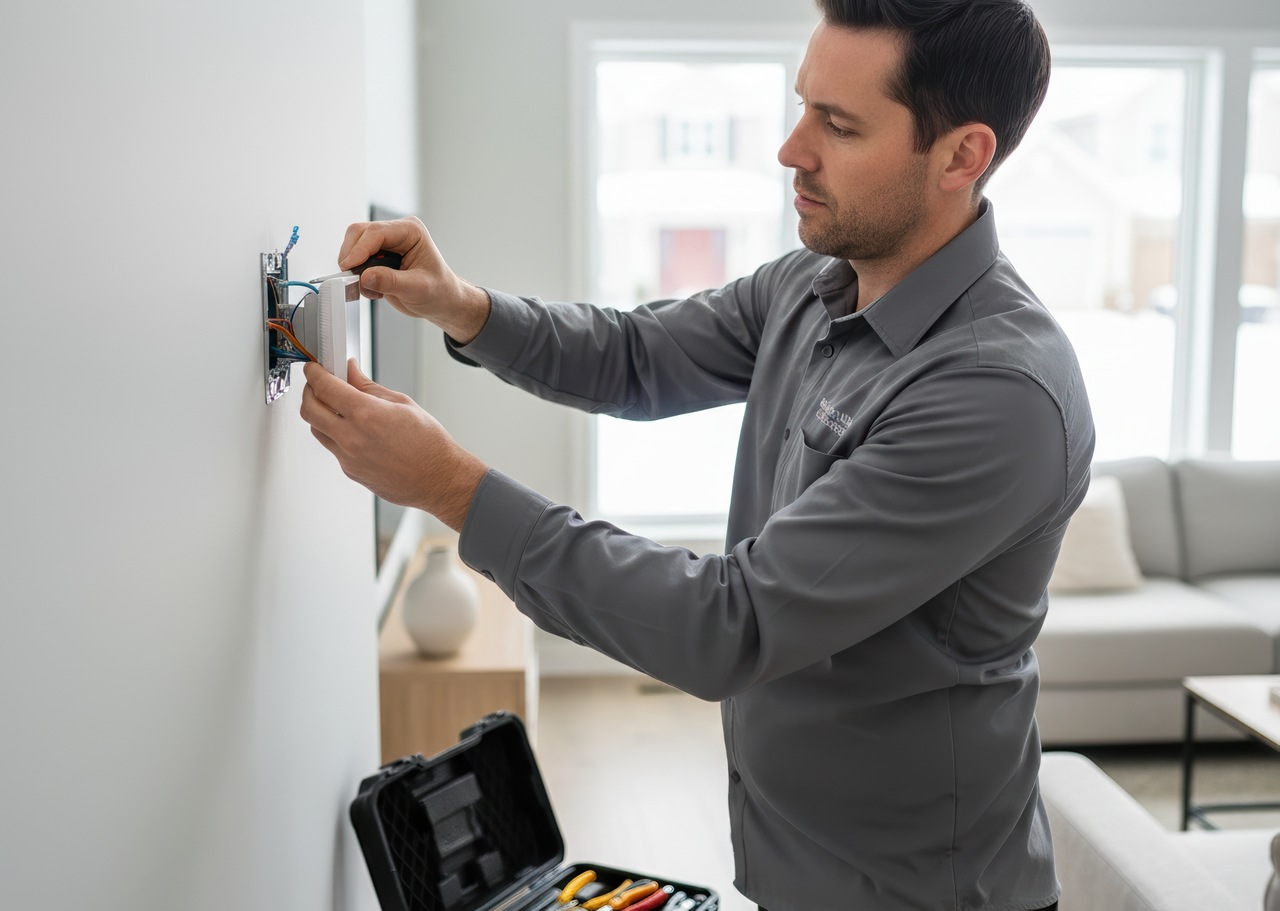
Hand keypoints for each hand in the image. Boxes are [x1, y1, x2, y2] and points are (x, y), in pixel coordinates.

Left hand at [299, 359, 487, 531]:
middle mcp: (351, 437)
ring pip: (316, 429)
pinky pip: (332, 447)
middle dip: (309, 391)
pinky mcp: (350, 471)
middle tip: (317, 384)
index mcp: (366, 414)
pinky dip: (335, 433)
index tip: (314, 368)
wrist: (439, 479)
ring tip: (335, 406)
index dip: (315, 373)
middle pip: (308, 409)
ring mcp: (348, 458)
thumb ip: (369, 387)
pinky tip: (352, 429)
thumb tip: (352, 373)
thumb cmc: (429, 444)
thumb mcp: (402, 403)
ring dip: (319, 414)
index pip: (324, 387)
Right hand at [338, 216, 490, 343]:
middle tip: (354, 280)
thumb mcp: (418, 289)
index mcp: (411, 231)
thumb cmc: (438, 292)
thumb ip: (391, 282)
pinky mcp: (377, 256)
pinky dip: (357, 275)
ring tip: (372, 289)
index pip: (376, 232)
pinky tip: (374, 289)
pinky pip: (355, 259)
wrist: (441, 302)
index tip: (349, 267)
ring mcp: (385, 243)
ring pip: (353, 245)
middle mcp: (396, 232)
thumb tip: (365, 276)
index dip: (359, 249)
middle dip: (352, 257)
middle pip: (359, 233)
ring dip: (354, 268)